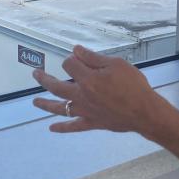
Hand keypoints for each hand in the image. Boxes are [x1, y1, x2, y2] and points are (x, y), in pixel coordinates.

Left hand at [32, 45, 170, 134]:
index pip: (69, 64)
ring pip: (59, 108)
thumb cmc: (133, 85)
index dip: (72, 58)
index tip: (78, 57)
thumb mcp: (116, 64)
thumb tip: (75, 50)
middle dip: (44, 79)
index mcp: (87, 79)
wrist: (144, 111)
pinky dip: (62, 128)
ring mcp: (85, 111)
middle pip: (56, 86)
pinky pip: (73, 126)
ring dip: (45, 104)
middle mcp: (81, 95)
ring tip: (34, 102)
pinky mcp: (91, 122)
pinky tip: (51, 128)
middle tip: (36, 74)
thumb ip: (94, 58)